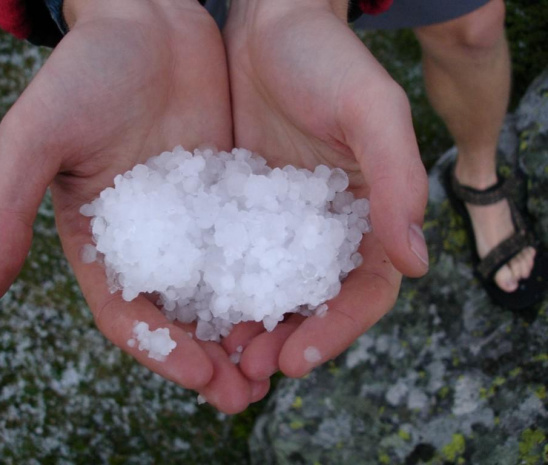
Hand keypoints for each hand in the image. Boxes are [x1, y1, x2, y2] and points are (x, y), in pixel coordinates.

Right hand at [0, 0, 267, 412]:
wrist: (147, 21)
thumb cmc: (85, 71)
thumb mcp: (37, 136)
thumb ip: (10, 209)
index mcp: (100, 239)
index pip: (128, 314)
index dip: (161, 352)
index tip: (201, 379)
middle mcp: (149, 239)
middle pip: (180, 315)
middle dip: (212, 359)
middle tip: (248, 396)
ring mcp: (193, 219)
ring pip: (222, 289)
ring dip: (248, 331)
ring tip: (280, 365)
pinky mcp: (230, 194)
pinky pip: (254, 243)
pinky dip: (272, 277)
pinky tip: (301, 301)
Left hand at [222, 0, 428, 379]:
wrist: (267, 26)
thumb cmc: (328, 61)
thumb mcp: (372, 112)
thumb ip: (397, 181)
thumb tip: (416, 261)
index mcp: (369, 214)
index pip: (365, 289)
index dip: (338, 329)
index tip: (299, 359)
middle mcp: (328, 227)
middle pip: (315, 302)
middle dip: (288, 341)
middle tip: (250, 370)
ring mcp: (282, 221)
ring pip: (272, 289)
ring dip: (251, 327)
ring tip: (221, 355)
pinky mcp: (241, 207)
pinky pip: (233, 258)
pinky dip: (220, 290)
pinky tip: (197, 310)